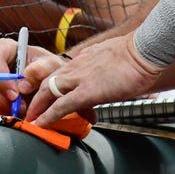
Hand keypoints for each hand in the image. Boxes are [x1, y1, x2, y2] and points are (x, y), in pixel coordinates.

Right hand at [0, 37, 63, 114]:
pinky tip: (6, 115)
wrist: (49, 87)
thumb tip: (22, 84)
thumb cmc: (49, 72)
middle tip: (17, 107)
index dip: (2, 77)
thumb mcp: (52, 66)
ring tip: (15, 112)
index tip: (15, 94)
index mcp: (5, 48)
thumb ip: (42, 69)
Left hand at [24, 33, 161, 126]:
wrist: (143, 51)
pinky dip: (48, 115)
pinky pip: (61, 105)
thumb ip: (103, 65)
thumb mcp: (113, 57)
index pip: (60, 71)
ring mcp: (80, 77)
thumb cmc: (136, 55)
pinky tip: (41, 122)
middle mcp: (77, 65)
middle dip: (37, 95)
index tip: (47, 94)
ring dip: (37, 105)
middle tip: (30, 107)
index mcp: (84, 58)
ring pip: (49, 90)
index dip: (51, 84)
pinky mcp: (86, 91)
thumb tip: (106, 75)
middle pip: (48, 80)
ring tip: (31, 117)